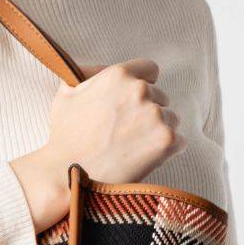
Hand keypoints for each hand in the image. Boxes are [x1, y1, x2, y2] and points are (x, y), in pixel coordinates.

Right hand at [9, 58, 186, 233]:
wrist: (67, 175)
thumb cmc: (65, 138)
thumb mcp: (66, 94)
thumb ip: (85, 74)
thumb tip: (100, 69)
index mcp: (118, 75)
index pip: (150, 70)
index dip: (144, 85)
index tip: (136, 103)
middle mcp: (140, 90)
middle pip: (161, 97)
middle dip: (148, 112)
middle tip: (128, 133)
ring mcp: (155, 115)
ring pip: (171, 119)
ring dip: (157, 131)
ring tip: (133, 148)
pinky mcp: (165, 140)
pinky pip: (179, 141)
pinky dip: (166, 151)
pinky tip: (145, 159)